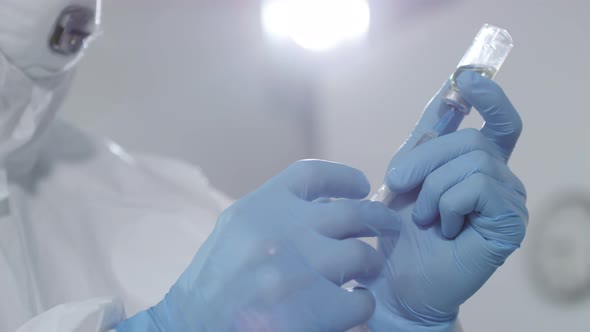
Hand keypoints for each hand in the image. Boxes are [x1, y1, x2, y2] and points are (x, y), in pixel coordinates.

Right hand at [116, 160, 400, 331]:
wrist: (191, 329)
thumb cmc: (217, 283)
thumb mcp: (237, 231)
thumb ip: (277, 213)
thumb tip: (329, 202)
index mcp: (258, 207)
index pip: (313, 174)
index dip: (345, 177)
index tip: (362, 186)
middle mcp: (279, 231)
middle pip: (352, 212)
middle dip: (378, 218)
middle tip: (387, 226)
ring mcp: (296, 270)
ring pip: (361, 255)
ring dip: (370, 264)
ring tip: (365, 272)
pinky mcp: (310, 311)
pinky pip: (360, 301)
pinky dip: (362, 303)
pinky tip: (351, 304)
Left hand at [367, 71, 528, 330]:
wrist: (397, 281)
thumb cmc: (399, 233)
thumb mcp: (405, 180)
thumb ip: (425, 143)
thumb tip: (447, 96)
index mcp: (475, 166)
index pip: (497, 123)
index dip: (488, 96)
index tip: (467, 76)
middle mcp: (498, 177)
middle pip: (471, 139)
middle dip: (425, 160)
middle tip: (400, 188)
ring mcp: (508, 199)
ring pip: (472, 161)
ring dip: (432, 189)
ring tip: (423, 218)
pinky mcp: (509, 221)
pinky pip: (477, 186)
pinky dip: (447, 204)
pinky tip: (442, 229)